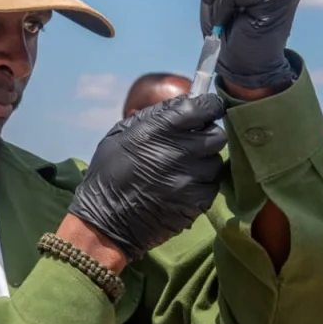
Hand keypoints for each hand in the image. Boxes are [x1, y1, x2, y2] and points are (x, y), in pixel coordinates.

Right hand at [68, 94, 226, 261]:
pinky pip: (212, 186)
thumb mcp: (121, 134)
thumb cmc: (109, 173)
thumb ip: (154, 115)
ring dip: (203, 162)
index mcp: (157, 131)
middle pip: (217, 135)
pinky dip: (201, 184)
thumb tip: (185, 101)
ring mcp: (189, 180)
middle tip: (192, 141)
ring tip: (182, 168)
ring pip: (215, 161)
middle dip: (207, 135)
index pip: (202, 108)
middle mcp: (177, 153)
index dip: (209, 105)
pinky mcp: (196, 203)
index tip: (209, 107)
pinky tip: (182, 186)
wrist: (105, 222)